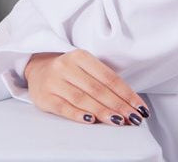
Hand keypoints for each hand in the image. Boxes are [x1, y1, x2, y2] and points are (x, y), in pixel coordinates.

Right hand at [24, 50, 150, 125]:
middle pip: (97, 89)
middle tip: (134, 118)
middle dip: (119, 105)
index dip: (127, 94)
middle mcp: (65, 66)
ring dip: (103, 112)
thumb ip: (104, 82)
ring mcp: (53, 81)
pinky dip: (78, 114)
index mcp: (80, 56)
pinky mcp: (44, 96)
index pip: (109, 78)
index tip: (140, 108)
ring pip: (82, 99)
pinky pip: (63, 107)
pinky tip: (91, 120)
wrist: (37, 69)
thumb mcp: (85, 67)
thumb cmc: (69, 72)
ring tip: (119, 121)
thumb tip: (130, 105)